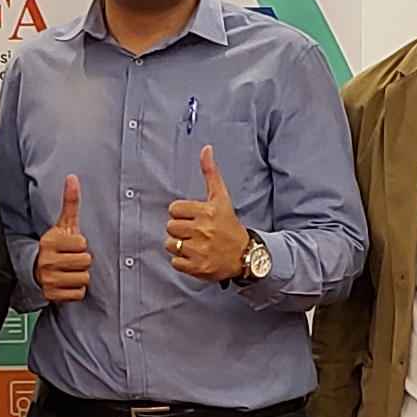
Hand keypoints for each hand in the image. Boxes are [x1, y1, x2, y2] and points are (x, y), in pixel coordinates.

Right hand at [35, 173, 91, 303]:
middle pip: (85, 262)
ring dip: (79, 276)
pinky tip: (67, 283)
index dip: (80, 245)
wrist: (35, 268)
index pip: (82, 244)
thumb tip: (72, 178)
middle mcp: (47, 261)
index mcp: (50, 242)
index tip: (70, 246)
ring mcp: (49, 279)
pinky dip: (75, 290)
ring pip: (83, 279)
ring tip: (69, 271)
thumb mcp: (63, 224)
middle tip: (70, 259)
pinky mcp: (52, 295)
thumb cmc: (55, 245)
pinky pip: (77, 294)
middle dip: (81, 261)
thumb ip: (70, 201)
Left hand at [165, 146, 251, 282]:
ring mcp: (199, 250)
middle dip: (180, 229)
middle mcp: (203, 230)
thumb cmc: (229, 225)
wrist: (246, 255)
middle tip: (196, 232)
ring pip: (170, 244)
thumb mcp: (221, 198)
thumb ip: (211, 173)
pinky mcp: (197, 267)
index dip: (183, 213)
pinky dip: (183, 262)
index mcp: (206, 211)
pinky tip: (195, 257)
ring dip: (180, 246)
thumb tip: (206, 148)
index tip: (196, 218)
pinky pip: (175, 263)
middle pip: (170, 227)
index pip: (174, 209)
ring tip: (195, 245)